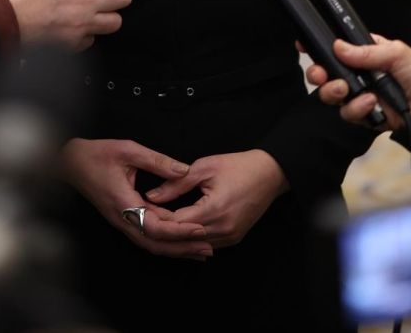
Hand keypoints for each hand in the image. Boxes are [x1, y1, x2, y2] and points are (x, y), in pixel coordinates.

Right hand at [60, 138, 212, 259]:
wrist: (70, 162)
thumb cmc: (97, 154)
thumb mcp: (128, 150)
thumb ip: (157, 161)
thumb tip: (184, 170)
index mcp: (123, 202)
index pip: (155, 226)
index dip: (179, 230)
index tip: (200, 229)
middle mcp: (122, 218)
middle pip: (155, 243)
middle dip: (182, 248)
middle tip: (207, 249)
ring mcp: (121, 221)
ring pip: (150, 243)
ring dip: (175, 248)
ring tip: (199, 251)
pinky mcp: (122, 218)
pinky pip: (146, 235)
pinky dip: (165, 240)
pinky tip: (179, 239)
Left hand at [145, 150, 288, 248]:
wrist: (271, 173)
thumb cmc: (238, 166)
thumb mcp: (204, 168)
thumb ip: (176, 184)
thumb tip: (151, 196)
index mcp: (214, 210)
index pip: (175, 222)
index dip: (156, 215)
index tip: (140, 206)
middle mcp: (223, 229)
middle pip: (182, 237)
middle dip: (162, 227)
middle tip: (143, 215)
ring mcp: (230, 237)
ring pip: (193, 244)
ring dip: (176, 234)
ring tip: (157, 221)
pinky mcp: (234, 238)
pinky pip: (206, 244)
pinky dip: (191, 238)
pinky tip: (178, 228)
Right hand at [306, 36, 410, 126]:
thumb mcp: (397, 54)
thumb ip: (367, 52)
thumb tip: (338, 47)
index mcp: (363, 53)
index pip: (335, 47)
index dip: (317, 47)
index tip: (302, 46)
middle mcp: (356, 73)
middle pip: (324, 72)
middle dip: (317, 73)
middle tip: (320, 75)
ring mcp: (356, 94)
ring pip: (330, 94)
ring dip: (335, 92)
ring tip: (348, 90)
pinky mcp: (360, 114)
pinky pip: (347, 112)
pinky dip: (357, 108)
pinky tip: (370, 104)